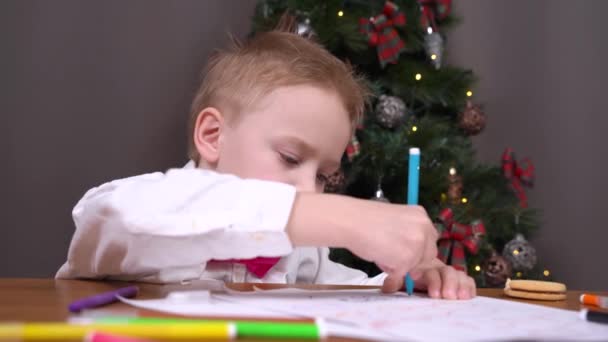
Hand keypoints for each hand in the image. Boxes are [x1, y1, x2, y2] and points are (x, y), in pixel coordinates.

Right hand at [287, 193, 437, 282]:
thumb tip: (413, 255)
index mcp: (420, 214)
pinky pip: (402, 273)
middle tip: (393, 256)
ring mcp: (418, 243)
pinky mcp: (408, 258)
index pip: (429, 237)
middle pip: (429, 253)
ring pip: (416, 265)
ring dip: (400, 264)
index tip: (405, 251)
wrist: (352, 221)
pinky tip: (379, 256)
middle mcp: (424, 227)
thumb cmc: (366, 219)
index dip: (418, 248)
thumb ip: (407, 233)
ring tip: (381, 252)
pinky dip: (390, 270)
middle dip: (414, 259)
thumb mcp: (395, 220)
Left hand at [381, 259, 476, 298]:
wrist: (412, 268)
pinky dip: (469, 286)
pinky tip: (468, 295)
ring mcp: (448, 273)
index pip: (432, 270)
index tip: (434, 294)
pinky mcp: (458, 279)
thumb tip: (388, 287)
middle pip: (447, 272)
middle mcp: (437, 267)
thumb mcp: (399, 276)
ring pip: (458, 274)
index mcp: (423, 265)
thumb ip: (395, 280)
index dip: (434, 282)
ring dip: (460, 285)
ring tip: (460, 297)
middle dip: (449, 284)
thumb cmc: (406, 273)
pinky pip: (466, 279)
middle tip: (448, 297)